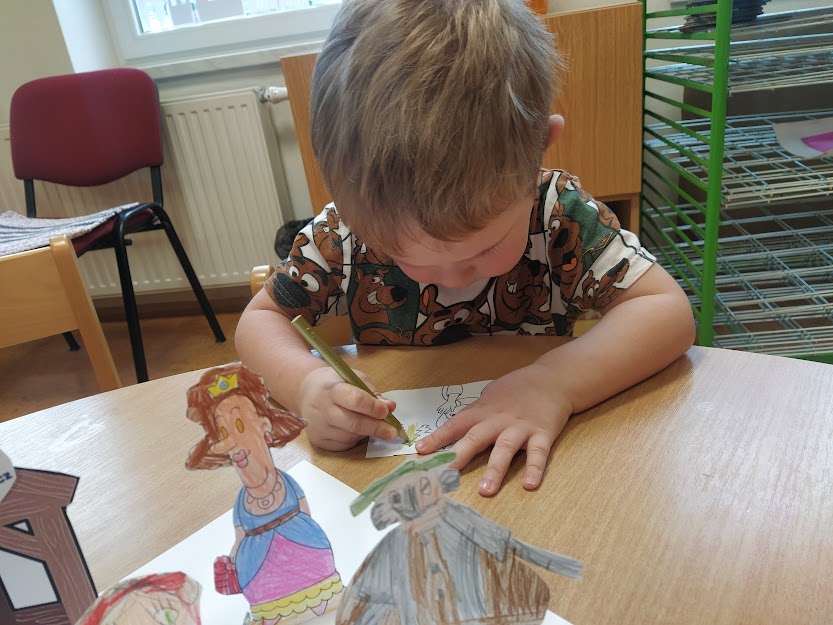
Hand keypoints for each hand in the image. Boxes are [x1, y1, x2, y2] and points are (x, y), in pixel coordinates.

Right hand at [298, 367, 397, 449]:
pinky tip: (354, 430)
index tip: (387, 411)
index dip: (373, 407)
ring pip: (350, 436)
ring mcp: (319, 427)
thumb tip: (390, 407)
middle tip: (392, 432)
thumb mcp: (353, 378)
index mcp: (331, 389)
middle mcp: (322, 409)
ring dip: (366, 433)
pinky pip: (343, 444)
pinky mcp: (318, 441)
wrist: (306, 393)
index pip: (355, 400)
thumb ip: (372, 393)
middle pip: (353, 423)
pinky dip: (354, 439)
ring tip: (371, 425)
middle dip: (376, 428)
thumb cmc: (334, 384)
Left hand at [415, 363, 571, 495]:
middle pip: (476, 438)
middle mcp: (498, 420)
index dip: (437, 438)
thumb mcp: (490, 398)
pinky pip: (538, 453)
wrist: (552, 379)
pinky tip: (530, 485)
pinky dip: (535, 469)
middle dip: (459, 456)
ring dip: (495, 469)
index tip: (420, 451)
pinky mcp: (543, 433)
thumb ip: (473, 415)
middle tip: (444, 475)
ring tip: (485, 490)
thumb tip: (451, 432)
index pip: (455, 425)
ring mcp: (521, 427)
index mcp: (482, 412)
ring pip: (505, 448)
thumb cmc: (516, 389)